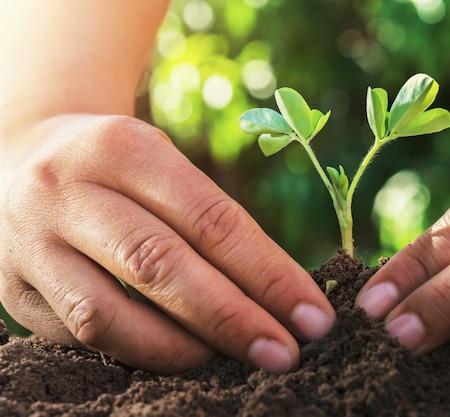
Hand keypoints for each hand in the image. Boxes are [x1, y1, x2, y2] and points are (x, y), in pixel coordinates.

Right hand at [0, 114, 334, 373]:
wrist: (20, 155)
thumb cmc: (118, 166)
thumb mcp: (163, 165)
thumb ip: (211, 222)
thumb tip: (276, 296)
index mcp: (122, 148)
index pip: (211, 220)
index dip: (268, 273)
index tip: (313, 315)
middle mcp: (68, 192)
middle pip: (160, 265)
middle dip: (232, 318)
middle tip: (285, 354)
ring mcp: (31, 244)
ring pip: (108, 314)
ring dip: (180, 349)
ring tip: (231, 362)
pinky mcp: (14, 290)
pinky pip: (79, 336)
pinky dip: (135, 353)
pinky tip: (178, 357)